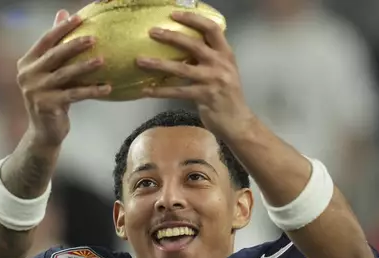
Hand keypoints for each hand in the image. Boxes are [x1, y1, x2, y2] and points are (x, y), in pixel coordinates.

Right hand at [17, 10, 110, 145]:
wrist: (44, 131)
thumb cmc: (51, 98)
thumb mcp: (50, 72)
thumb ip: (54, 46)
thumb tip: (62, 13)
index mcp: (26, 63)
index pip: (45, 41)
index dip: (60, 28)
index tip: (77, 18)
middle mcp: (27, 75)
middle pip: (55, 56)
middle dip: (75, 45)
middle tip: (94, 38)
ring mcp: (35, 91)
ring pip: (65, 74)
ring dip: (85, 67)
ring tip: (103, 60)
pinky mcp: (47, 105)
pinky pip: (74, 94)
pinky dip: (92, 90)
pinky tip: (107, 87)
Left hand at [136, 11, 253, 137]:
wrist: (238, 122)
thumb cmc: (227, 96)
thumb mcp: (224, 71)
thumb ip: (208, 59)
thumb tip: (183, 47)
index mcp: (226, 54)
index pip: (212, 29)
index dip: (193, 19)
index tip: (175, 15)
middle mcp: (220, 64)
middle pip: (193, 45)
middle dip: (171, 37)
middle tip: (152, 32)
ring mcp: (212, 80)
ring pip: (181, 68)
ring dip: (158, 64)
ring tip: (140, 61)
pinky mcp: (204, 96)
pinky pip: (177, 91)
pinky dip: (160, 91)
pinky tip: (146, 90)